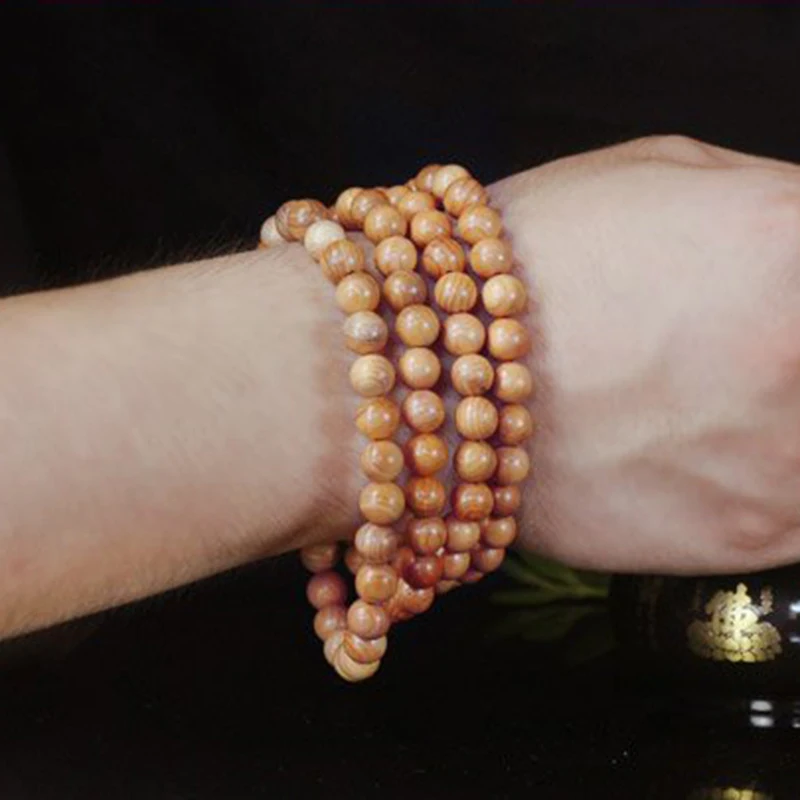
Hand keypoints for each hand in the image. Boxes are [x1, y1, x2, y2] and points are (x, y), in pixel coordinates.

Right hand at [492, 136, 799, 573]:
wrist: (431, 383)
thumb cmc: (526, 265)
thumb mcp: (659, 174)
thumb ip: (776, 203)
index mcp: (791, 238)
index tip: (782, 304)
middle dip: (787, 349)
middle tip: (742, 352)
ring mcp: (788, 461)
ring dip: (784, 412)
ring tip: (715, 394)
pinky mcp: (752, 540)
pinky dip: (777, 470)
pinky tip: (713, 444)